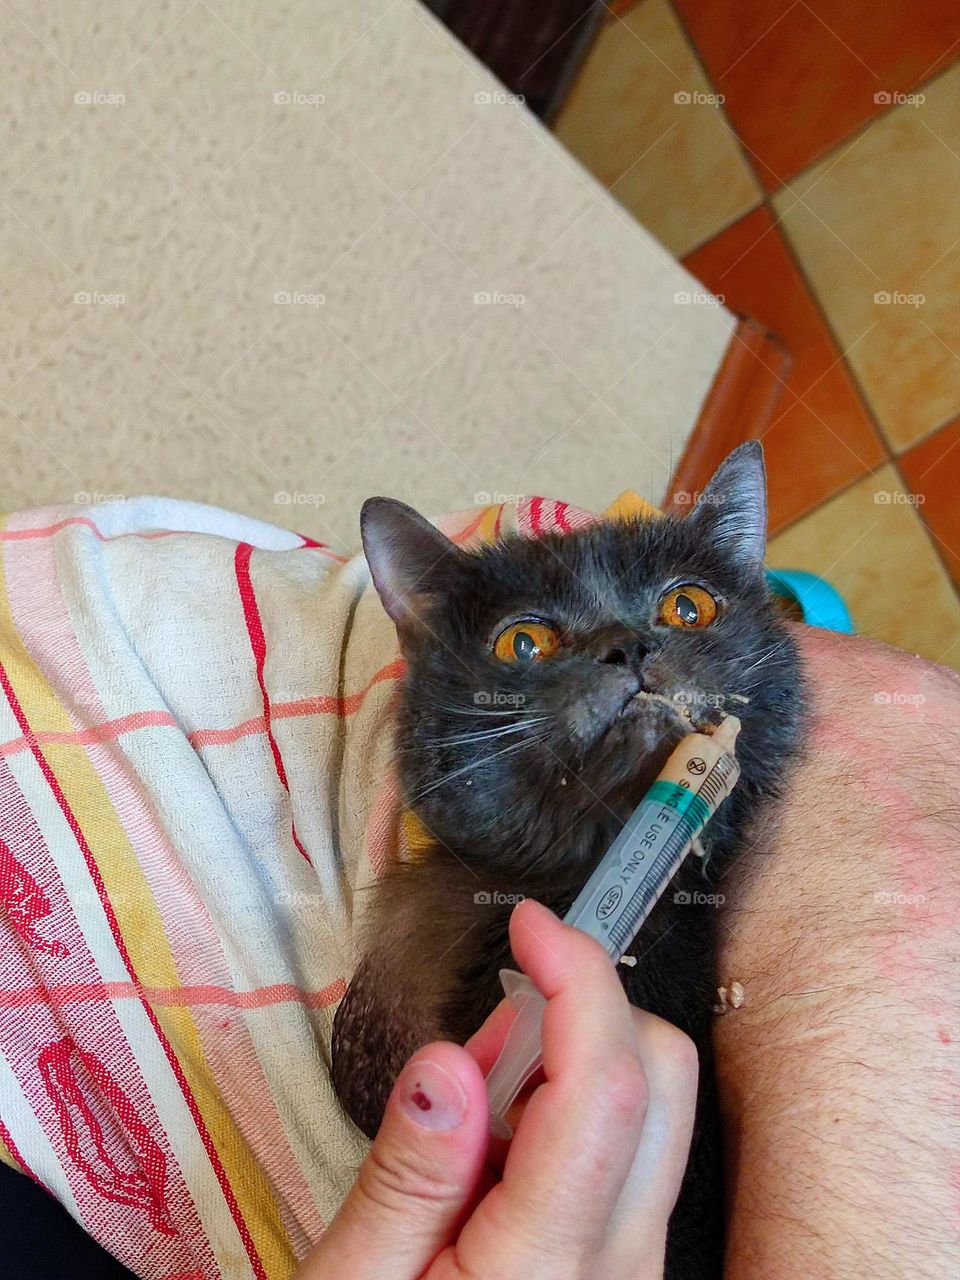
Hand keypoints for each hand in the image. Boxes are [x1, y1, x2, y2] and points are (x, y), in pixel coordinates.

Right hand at [297, 900, 697, 1279]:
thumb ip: (408, 1174)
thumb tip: (454, 1058)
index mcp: (548, 1267)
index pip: (607, 1084)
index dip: (580, 976)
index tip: (529, 918)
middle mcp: (625, 1268)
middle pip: (662, 1079)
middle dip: (583, 1012)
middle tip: (483, 1041)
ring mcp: (638, 1272)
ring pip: (655, 1109)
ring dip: (574, 1060)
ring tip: (473, 1109)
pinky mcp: (628, 1271)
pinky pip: (632, 1152)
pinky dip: (575, 1109)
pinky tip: (498, 1147)